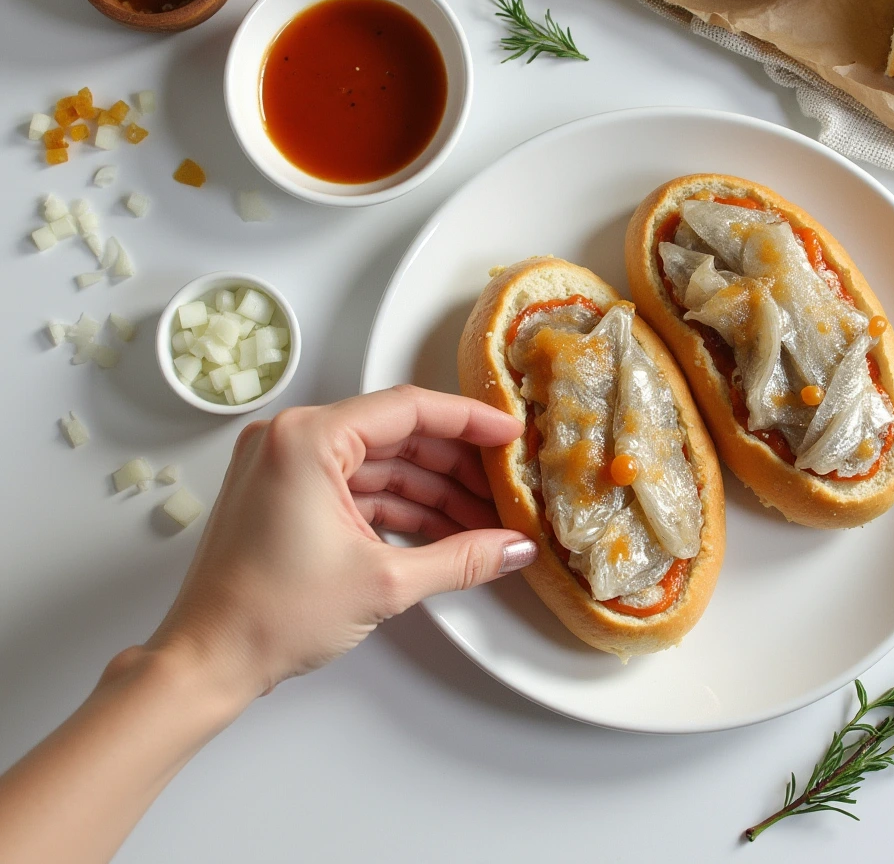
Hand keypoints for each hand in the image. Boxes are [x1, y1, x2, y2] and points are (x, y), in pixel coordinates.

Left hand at [146, 386, 534, 704]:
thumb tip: (513, 549)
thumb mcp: (384, 582)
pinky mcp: (283, 493)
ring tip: (480, 522)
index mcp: (307, 437)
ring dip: (429, 491)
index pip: (408, 408)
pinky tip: (438, 532)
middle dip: (453, 466)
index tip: (509, 432)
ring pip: (378, 463)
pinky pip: (354, 486)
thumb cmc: (269, 615)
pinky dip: (395, 506)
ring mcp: (283, 464)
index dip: (469, 421)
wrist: (205, 661)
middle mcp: (290, 438)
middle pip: (395, 435)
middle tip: (501, 487)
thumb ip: (461, 559)